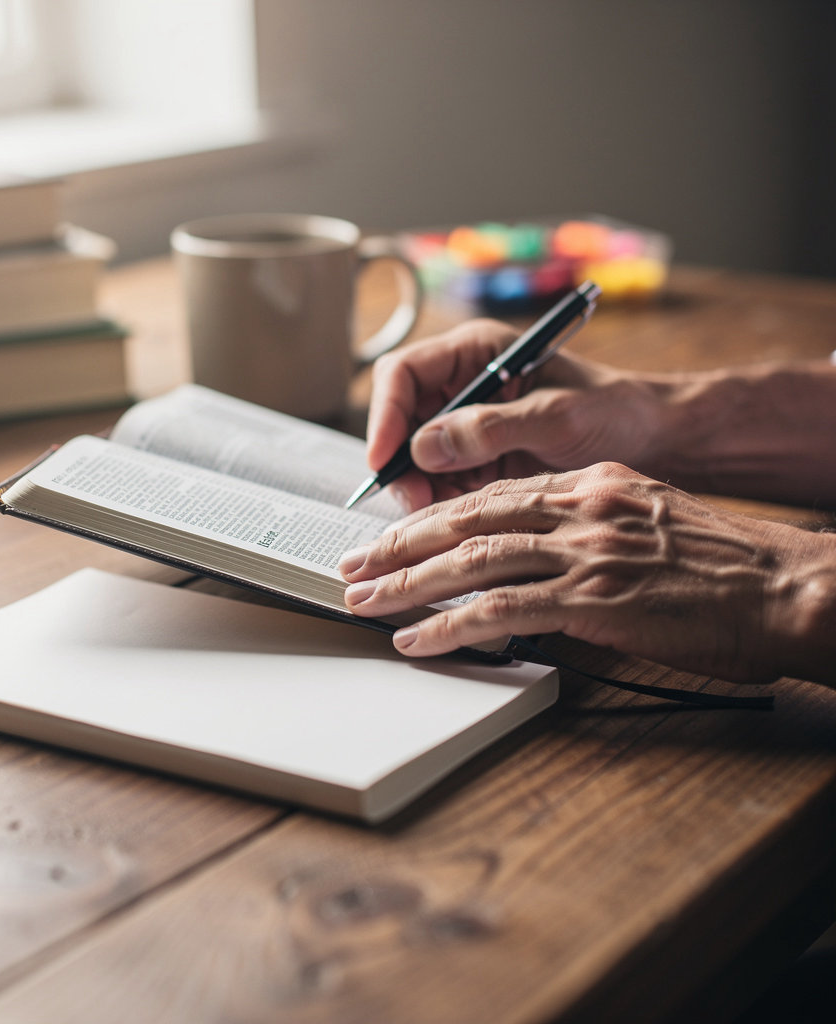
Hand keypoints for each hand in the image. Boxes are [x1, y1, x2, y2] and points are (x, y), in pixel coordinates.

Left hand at [340, 462, 835, 685]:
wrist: (784, 587)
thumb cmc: (718, 566)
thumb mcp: (643, 521)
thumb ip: (581, 531)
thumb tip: (528, 561)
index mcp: (587, 484)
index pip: (488, 496)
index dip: (430, 518)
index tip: (392, 539)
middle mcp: (578, 506)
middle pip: (466, 519)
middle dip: (399, 545)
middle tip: (353, 566)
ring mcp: (585, 551)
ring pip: (472, 560)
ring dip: (408, 584)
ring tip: (363, 603)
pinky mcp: (595, 598)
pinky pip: (503, 610)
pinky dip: (451, 625)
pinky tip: (416, 639)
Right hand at [367, 319, 671, 509]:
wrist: (650, 441)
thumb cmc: (613, 410)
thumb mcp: (556, 414)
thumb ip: (491, 427)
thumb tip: (425, 446)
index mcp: (475, 352)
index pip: (403, 374)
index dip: (385, 414)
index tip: (384, 458)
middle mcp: (462, 386)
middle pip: (400, 420)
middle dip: (399, 461)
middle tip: (412, 500)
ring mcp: (466, 427)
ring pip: (413, 458)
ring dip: (417, 488)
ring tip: (435, 515)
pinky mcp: (475, 462)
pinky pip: (438, 483)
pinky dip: (438, 504)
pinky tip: (455, 520)